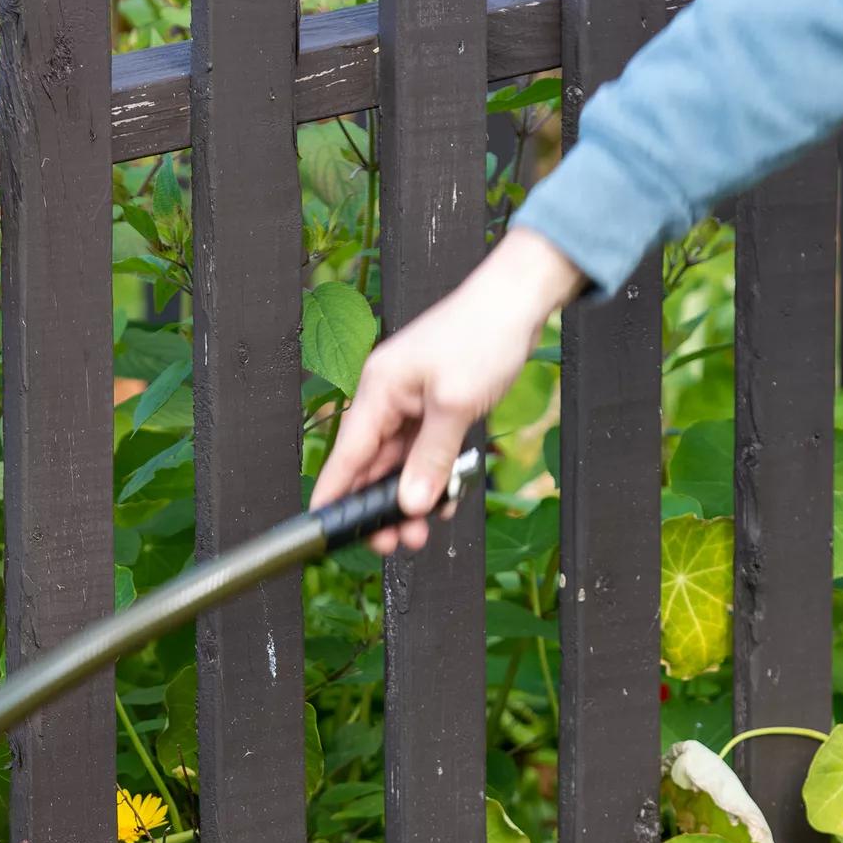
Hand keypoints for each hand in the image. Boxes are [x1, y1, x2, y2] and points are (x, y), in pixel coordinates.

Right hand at [310, 227, 584, 553]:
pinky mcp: (433, 407)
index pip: (346, 454)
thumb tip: (409, 504)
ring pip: (400, 464)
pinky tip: (447, 499)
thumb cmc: (482, 335)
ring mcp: (410, 403)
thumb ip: (430, 459)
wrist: (518, 300)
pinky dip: (434, 476)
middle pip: (371, 466)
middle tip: (399, 542)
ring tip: (426, 528)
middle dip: (382, 507)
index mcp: (378, 390)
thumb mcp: (455, 405)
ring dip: (412, 497)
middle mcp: (387, 397)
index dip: (334, 496)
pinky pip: (424, 452)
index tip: (325, 530)